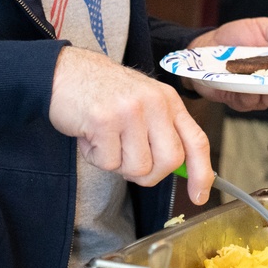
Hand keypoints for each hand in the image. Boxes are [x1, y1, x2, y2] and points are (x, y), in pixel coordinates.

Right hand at [49, 46, 214, 205]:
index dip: (201, 172)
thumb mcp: (144, 101)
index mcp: (168, 99)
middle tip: (128, 159)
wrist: (66, 72)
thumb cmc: (104, 92)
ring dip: (117, 163)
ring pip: (137, 168)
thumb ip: (163, 130)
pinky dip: (96, 157)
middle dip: (149, 173)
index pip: (196, 140)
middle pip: (169, 161)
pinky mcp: (104, 120)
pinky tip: (90, 135)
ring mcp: (130, 110)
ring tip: (105, 138)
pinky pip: (108, 162)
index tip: (198, 196)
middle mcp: (154, 102)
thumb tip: (182, 169)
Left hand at [186, 17, 267, 112]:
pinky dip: (246, 95)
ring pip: (267, 101)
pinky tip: (241, 86)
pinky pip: (246, 103)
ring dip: (266, 93)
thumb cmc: (238, 36)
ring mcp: (256, 93)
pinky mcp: (238, 99)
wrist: (207, 44)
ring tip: (259, 81)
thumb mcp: (263, 26)